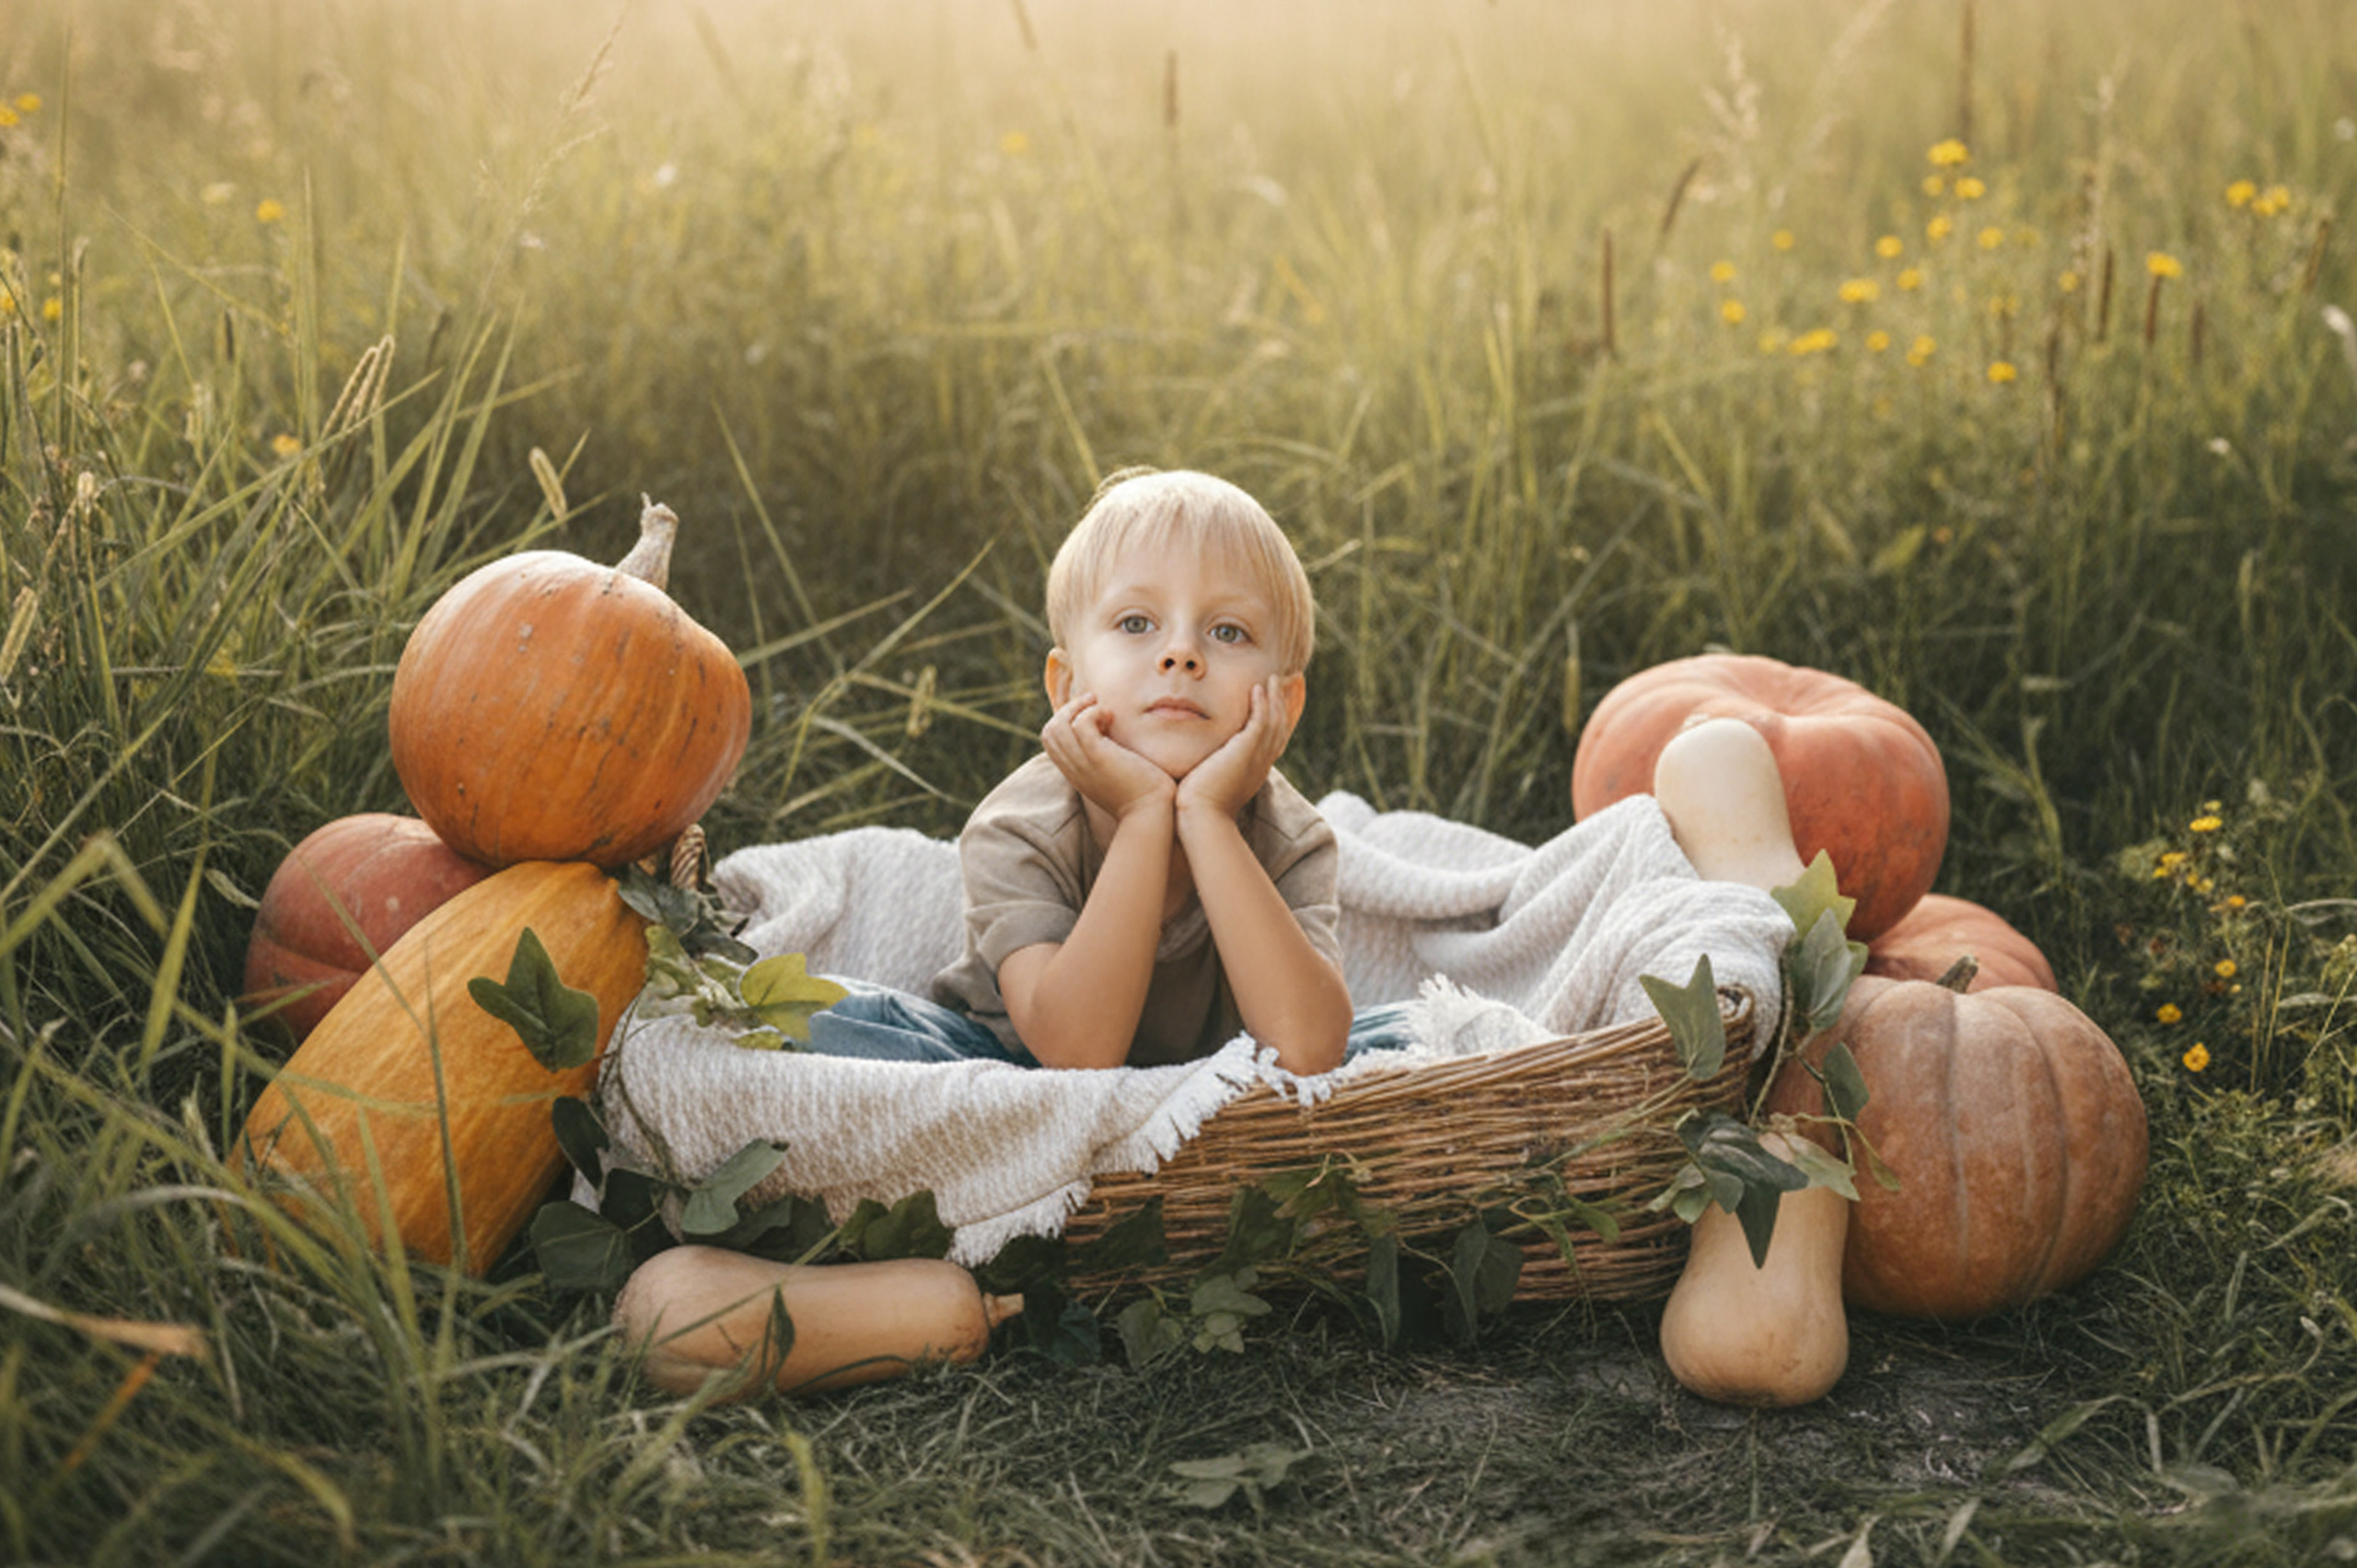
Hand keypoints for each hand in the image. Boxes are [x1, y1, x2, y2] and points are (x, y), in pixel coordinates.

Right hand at [1041, 692, 1174, 822]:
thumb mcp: (1113, 775)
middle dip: (1069, 709)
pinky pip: (1081, 724)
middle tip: (1093, 704)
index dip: (1065, 721)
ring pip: (1058, 725)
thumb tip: (1109, 735)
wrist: (1150, 813)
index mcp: (1075, 772)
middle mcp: (1073, 768)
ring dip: (1079, 707)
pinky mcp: (1097, 757)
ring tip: (1102, 709)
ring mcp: (1082, 763)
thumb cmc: (1140, 793)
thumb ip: (1103, 759)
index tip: (1092, 717)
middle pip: (1049, 731)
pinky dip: (1093, 712)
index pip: (1051, 741)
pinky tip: (1112, 717)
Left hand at [1176, 676, 1292, 821]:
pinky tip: (1259, 688)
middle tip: (1294, 682)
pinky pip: (1261, 722)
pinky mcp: (1247, 752)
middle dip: (1289, 702)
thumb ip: (1214, 767)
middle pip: (1283, 727)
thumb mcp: (1212, 781)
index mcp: (1257, 769)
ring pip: (1275, 722)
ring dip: (1277, 697)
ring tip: (1277, 678)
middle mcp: (1262, 762)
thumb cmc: (1199, 805)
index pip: (1276, 737)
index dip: (1282, 716)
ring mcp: (1257, 757)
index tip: (1284, 699)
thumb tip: (1202, 763)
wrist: (1201, 818)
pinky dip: (1262, 704)